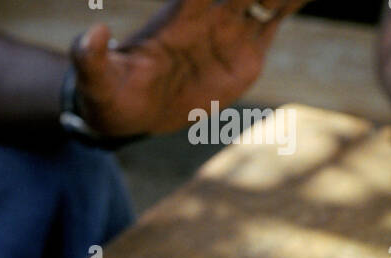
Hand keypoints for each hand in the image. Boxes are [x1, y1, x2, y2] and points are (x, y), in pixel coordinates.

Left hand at [72, 0, 306, 138]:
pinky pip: (278, 18)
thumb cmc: (110, 94)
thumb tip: (93, 35)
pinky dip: (298, 0)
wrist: (131, 114)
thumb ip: (92, 59)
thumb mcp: (96, 83)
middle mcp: (212, 16)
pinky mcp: (248, 54)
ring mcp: (233, 32)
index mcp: (182, 16)